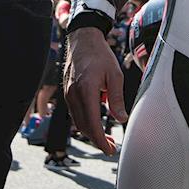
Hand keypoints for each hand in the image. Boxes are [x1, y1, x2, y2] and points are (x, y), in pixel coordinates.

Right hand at [64, 27, 123, 155]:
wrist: (82, 39)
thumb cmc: (100, 54)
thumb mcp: (114, 75)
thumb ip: (116, 98)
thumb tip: (121, 118)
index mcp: (86, 90)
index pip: (92, 123)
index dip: (100, 140)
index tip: (109, 149)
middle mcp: (73, 94)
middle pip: (83, 126)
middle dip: (97, 139)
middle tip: (112, 146)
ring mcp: (68, 94)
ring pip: (78, 121)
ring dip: (91, 132)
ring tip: (106, 137)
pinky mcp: (67, 92)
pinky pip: (75, 112)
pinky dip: (85, 121)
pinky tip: (97, 121)